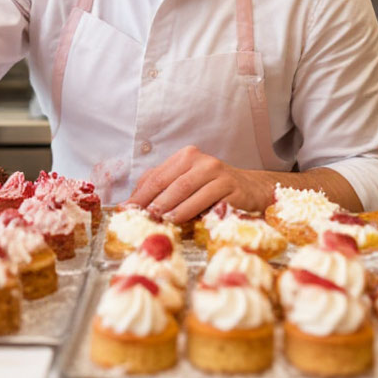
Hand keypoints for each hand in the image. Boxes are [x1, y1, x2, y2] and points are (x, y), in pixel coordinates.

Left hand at [126, 146, 269, 222]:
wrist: (251, 190)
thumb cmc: (212, 189)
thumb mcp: (186, 183)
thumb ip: (161, 188)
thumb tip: (130, 204)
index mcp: (186, 157)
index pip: (156, 176)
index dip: (140, 194)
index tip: (126, 209)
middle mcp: (202, 161)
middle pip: (170, 182)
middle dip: (153, 201)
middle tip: (142, 217)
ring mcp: (218, 173)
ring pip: (187, 189)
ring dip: (171, 207)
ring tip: (160, 220)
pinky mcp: (232, 188)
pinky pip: (208, 200)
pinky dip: (192, 211)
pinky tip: (182, 220)